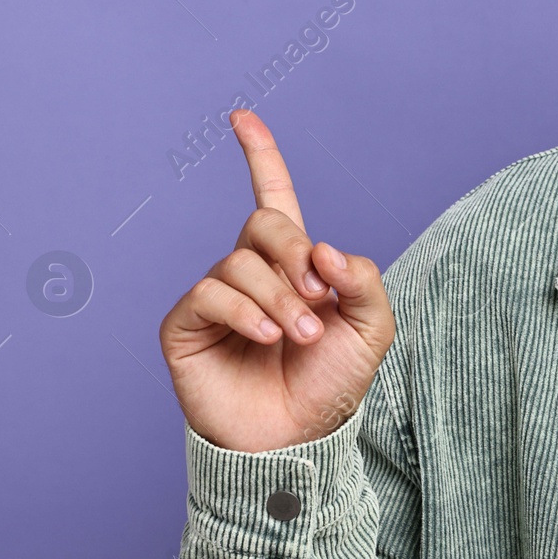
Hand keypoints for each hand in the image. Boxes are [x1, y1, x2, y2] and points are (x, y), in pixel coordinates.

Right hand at [159, 110, 395, 452]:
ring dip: (280, 298)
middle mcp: (249, 271)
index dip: (260, 155)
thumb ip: (361, 279)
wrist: (298, 441)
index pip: (273, 197)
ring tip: (298, 336)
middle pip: (265, 223)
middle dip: (297, 256)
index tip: (242, 117)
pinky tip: (265, 338)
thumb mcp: (371, 327)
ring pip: (241, 262)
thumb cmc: (331, 384)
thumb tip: (323, 248)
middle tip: (319, 301)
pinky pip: (210, 292)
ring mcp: (215, 297)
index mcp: (292, 263)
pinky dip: (245, 311)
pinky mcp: (186, 326)